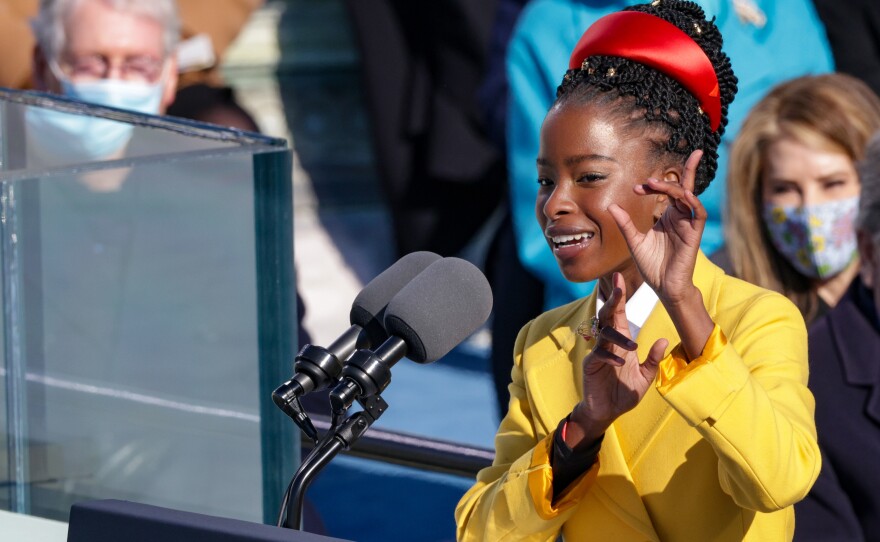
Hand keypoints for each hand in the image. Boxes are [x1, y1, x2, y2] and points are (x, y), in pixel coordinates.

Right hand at [567, 273, 667, 447]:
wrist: (606, 412)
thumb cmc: (624, 393)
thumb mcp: (645, 377)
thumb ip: (653, 360)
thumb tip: (663, 340)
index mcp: (621, 342)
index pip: (619, 314)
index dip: (620, 297)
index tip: (620, 277)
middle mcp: (608, 343)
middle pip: (607, 316)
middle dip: (612, 300)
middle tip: (617, 285)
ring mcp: (597, 353)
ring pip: (603, 334)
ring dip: (617, 337)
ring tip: (632, 348)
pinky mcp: (590, 365)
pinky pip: (598, 355)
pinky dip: (609, 356)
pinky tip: (620, 362)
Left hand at [607, 150, 704, 304]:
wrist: (663, 287)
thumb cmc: (652, 266)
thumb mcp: (634, 241)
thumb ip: (625, 223)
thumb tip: (611, 206)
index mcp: (668, 216)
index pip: (667, 191)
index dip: (653, 186)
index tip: (636, 188)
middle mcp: (680, 217)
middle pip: (684, 187)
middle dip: (687, 169)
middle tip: (665, 166)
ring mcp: (688, 224)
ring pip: (688, 197)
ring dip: (674, 187)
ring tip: (655, 183)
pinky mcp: (694, 234)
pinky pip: (698, 214)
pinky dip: (693, 202)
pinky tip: (684, 195)